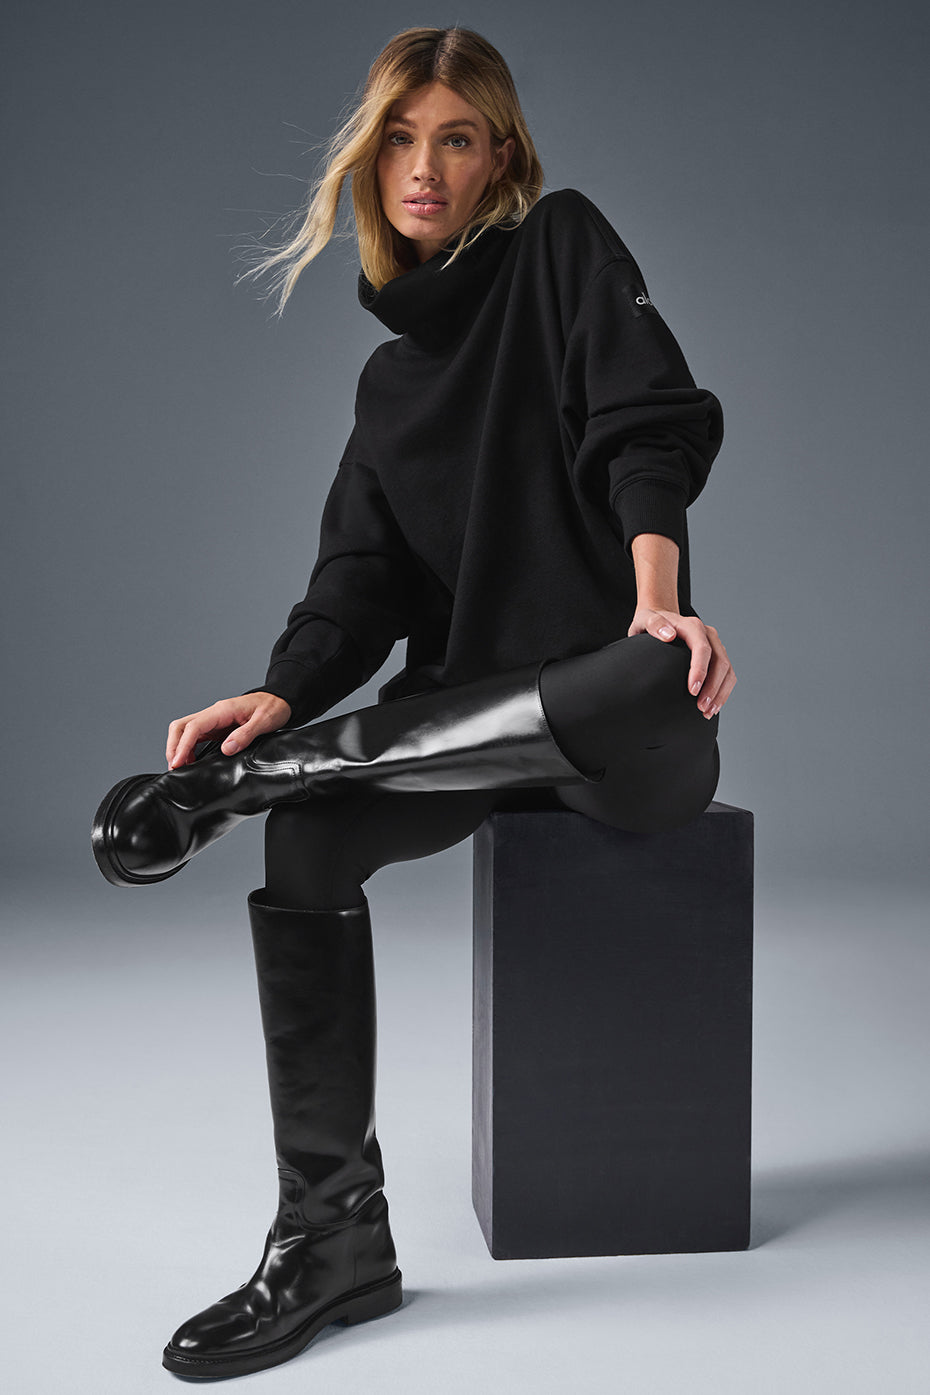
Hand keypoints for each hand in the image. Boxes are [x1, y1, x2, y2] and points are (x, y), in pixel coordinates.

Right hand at [166, 692, 292, 768]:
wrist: (279, 700)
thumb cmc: (273, 708)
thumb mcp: (264, 721)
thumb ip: (245, 735)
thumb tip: (226, 749)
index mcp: (222, 710)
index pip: (194, 727)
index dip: (182, 745)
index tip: (177, 762)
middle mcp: (214, 714)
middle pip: (181, 726)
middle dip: (173, 746)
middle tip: (174, 767)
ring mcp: (213, 720)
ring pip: (185, 730)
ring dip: (178, 748)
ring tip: (180, 768)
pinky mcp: (216, 727)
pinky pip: (195, 736)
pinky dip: (188, 748)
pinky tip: (191, 761)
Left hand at [627, 606, 735, 718]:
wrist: (659, 621)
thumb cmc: (648, 623)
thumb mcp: (644, 619)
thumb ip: (653, 624)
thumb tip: (669, 635)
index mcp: (692, 626)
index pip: (702, 648)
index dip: (700, 670)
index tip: (692, 690)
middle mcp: (708, 634)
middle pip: (720, 661)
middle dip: (713, 687)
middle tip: (701, 707)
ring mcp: (714, 645)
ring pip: (727, 670)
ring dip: (720, 693)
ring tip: (707, 712)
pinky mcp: (716, 656)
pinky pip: (727, 675)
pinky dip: (722, 692)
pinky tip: (713, 707)